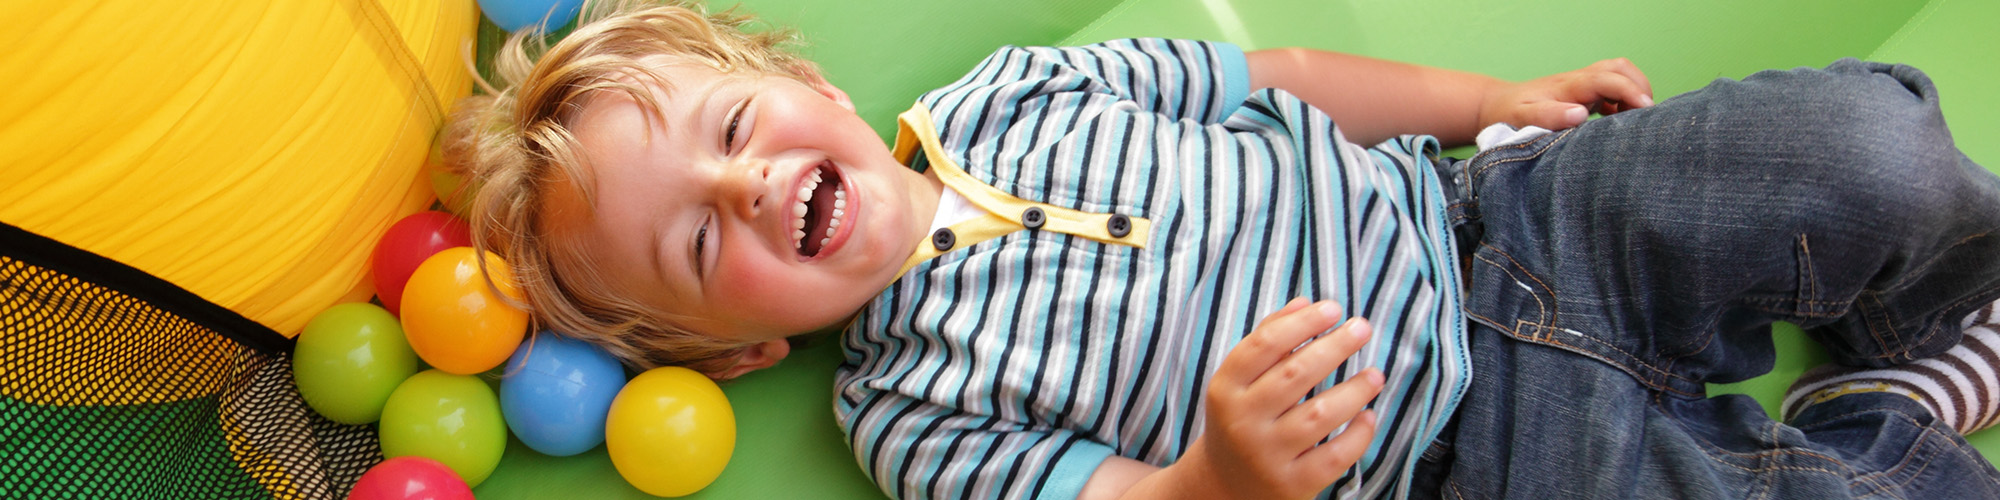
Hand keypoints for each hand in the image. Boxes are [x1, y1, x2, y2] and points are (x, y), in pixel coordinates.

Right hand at [1179, 298, 1383, 499]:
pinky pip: (1334, 456)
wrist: (1224, 486)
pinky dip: (1358, 434)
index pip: (1265, 345)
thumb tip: (1306, 302)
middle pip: (1295, 373)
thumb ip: (1268, 339)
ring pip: (1319, 415)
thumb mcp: (1240, 381)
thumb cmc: (1241, 419)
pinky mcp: (1292, 484)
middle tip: (1363, 328)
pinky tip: (1368, 415)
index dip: (1302, 323)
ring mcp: (1267, 455)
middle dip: (1335, 346)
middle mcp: (1243, 421)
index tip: (1333, 308)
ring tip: (1376, 374)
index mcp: (1226, 388)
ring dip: (1355, 389)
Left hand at [1478, 58, 1654, 130]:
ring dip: (1634, 93)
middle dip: (1640, 87)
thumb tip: (1580, 114)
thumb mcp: (1522, 119)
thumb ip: (1549, 116)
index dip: (1630, 91)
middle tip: (1646, 117)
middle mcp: (1579, 81)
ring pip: (1619, 77)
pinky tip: (1621, 125)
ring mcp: (1582, 86)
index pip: (1607, 78)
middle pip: (1620, 69)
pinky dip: (1625, 104)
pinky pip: (1613, 92)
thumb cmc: (1508, 116)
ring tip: (1635, 122)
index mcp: (1568, 85)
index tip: (1647, 109)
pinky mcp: (1583, 95)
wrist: (1495, 106)